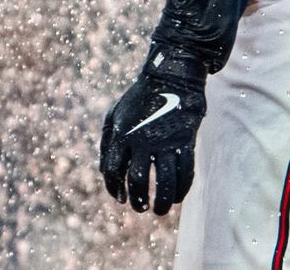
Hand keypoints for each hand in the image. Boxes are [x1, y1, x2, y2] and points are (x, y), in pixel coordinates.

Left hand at [99, 48, 207, 214]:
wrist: (169, 78)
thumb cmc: (138, 99)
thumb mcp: (113, 114)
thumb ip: (106, 143)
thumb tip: (105, 173)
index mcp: (121, 134)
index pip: (113, 171)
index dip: (115, 189)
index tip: (120, 199)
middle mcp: (142, 140)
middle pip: (138, 180)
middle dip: (138, 200)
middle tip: (140, 208)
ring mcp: (165, 141)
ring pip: (164, 182)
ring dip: (162, 202)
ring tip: (159, 211)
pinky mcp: (185, 142)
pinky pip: (185, 173)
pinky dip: (181, 190)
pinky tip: (176, 198)